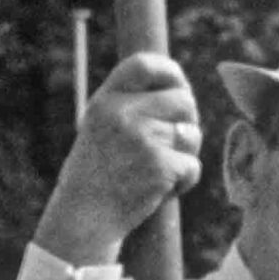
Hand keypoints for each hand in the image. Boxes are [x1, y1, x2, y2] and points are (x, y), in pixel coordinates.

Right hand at [33, 53, 203, 262]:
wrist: (85, 216)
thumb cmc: (97, 173)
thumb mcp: (101, 126)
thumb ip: (131, 105)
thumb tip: (180, 90)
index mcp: (107, 99)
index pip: (145, 63)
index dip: (170, 72)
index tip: (179, 86)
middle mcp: (124, 113)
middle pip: (183, 99)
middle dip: (189, 119)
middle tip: (178, 139)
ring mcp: (144, 138)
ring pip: (192, 134)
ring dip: (186, 154)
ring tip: (162, 169)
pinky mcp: (160, 166)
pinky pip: (193, 166)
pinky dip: (184, 182)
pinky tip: (162, 190)